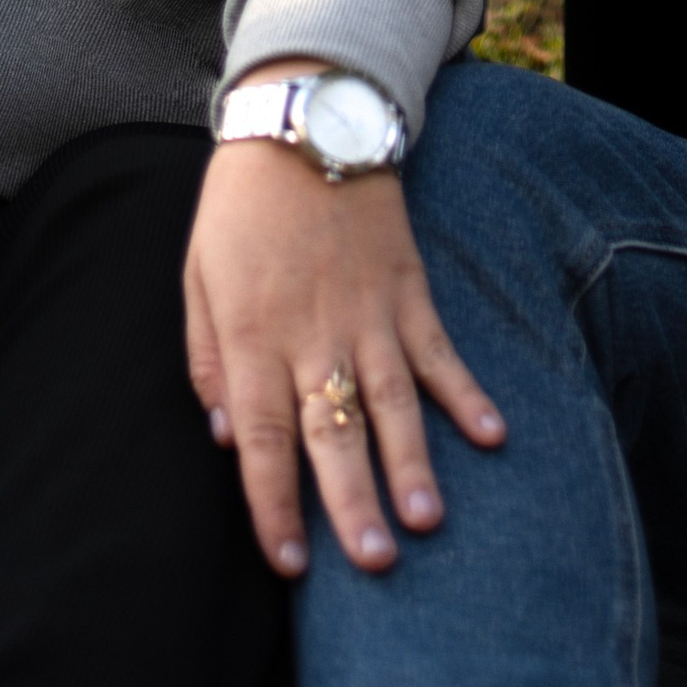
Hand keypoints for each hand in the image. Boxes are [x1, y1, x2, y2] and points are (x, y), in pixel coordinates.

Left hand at [185, 130, 503, 579]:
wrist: (306, 122)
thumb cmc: (240, 208)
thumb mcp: (196, 278)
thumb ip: (206, 358)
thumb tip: (221, 437)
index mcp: (253, 338)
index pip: (260, 440)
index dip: (272, 505)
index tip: (287, 564)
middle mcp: (313, 334)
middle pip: (332, 433)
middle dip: (351, 503)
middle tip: (374, 564)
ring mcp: (368, 312)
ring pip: (392, 401)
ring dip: (411, 462)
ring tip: (426, 520)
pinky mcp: (409, 289)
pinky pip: (439, 350)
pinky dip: (466, 392)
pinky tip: (491, 435)